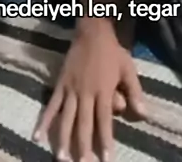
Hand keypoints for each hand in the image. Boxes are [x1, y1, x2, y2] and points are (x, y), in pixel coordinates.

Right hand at [35, 18, 144, 160]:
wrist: (92, 32)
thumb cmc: (112, 52)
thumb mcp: (128, 69)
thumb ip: (135, 92)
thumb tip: (144, 115)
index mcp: (103, 91)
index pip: (104, 121)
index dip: (105, 141)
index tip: (106, 160)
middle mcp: (86, 93)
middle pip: (84, 124)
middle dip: (83, 147)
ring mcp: (71, 90)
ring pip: (66, 118)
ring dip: (63, 139)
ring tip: (61, 158)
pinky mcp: (60, 85)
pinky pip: (51, 105)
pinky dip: (44, 121)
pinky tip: (37, 136)